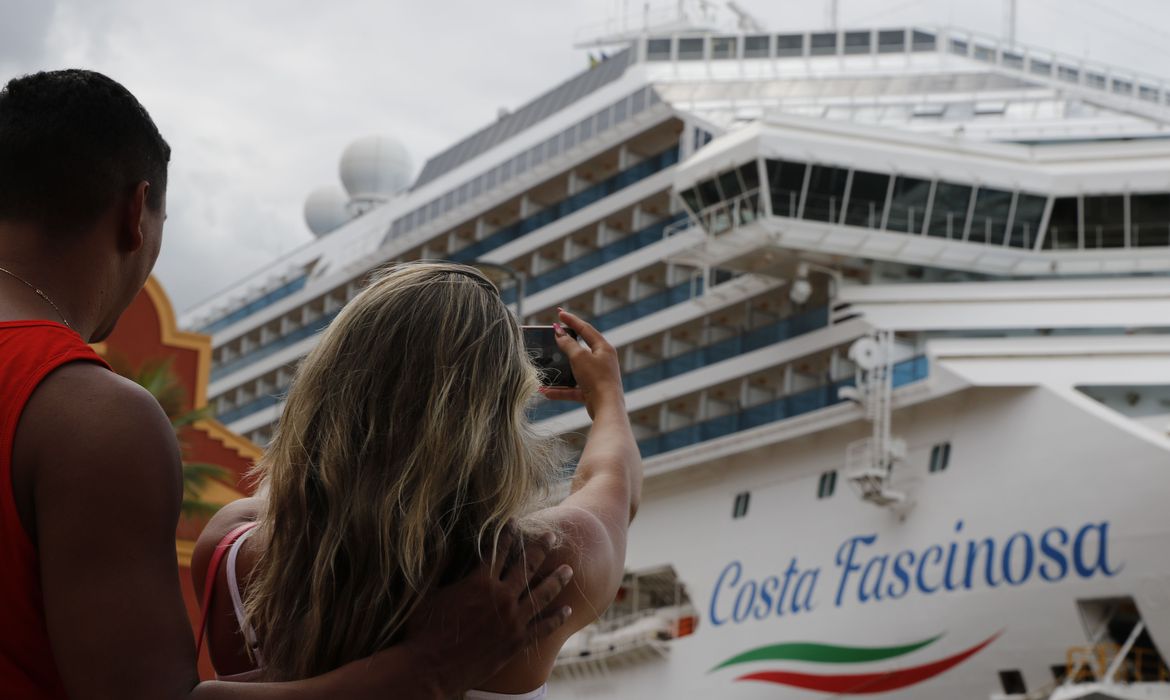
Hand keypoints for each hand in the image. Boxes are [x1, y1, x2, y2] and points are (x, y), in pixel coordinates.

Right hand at [402, 525, 572, 697]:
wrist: (431, 669)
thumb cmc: (423, 631)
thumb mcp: (427, 593)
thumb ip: (439, 567)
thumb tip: (443, 542)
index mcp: (479, 582)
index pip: (499, 551)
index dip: (508, 535)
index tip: (516, 521)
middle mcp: (501, 597)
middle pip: (527, 567)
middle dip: (541, 549)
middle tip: (552, 536)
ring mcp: (512, 620)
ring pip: (542, 595)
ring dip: (556, 580)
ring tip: (568, 569)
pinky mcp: (517, 642)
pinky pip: (543, 628)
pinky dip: (557, 618)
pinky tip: (568, 610)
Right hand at [541, 308, 624, 418]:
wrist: (606, 408)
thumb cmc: (596, 379)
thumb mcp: (579, 357)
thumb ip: (568, 343)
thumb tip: (559, 333)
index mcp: (603, 348)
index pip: (585, 328)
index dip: (571, 320)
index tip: (559, 313)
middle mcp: (603, 360)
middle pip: (581, 347)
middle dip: (565, 342)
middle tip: (553, 332)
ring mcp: (597, 376)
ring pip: (575, 369)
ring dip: (560, 369)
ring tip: (546, 364)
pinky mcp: (592, 391)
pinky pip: (573, 388)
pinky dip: (560, 389)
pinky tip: (545, 391)